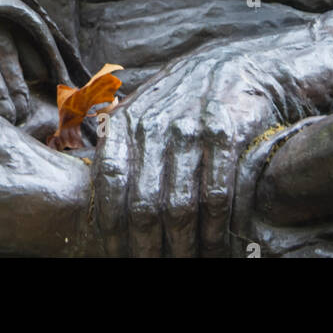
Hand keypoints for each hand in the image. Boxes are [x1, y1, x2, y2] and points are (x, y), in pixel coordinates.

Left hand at [92, 42, 292, 256]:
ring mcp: (191, 129)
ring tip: (184, 265)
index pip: (109, 184)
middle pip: (143, 204)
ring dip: (181, 247)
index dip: (110, 228)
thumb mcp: (145, 106)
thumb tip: (92, 193)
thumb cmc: (185, 96)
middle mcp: (155, 125)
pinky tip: (215, 249)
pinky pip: (215, 196)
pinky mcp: (226, 134)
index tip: (114, 256)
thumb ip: (119, 143)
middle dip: (144, 249)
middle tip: (150, 269)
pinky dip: (214, 231)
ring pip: (179, 207)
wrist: (240, 64)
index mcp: (128, 121)